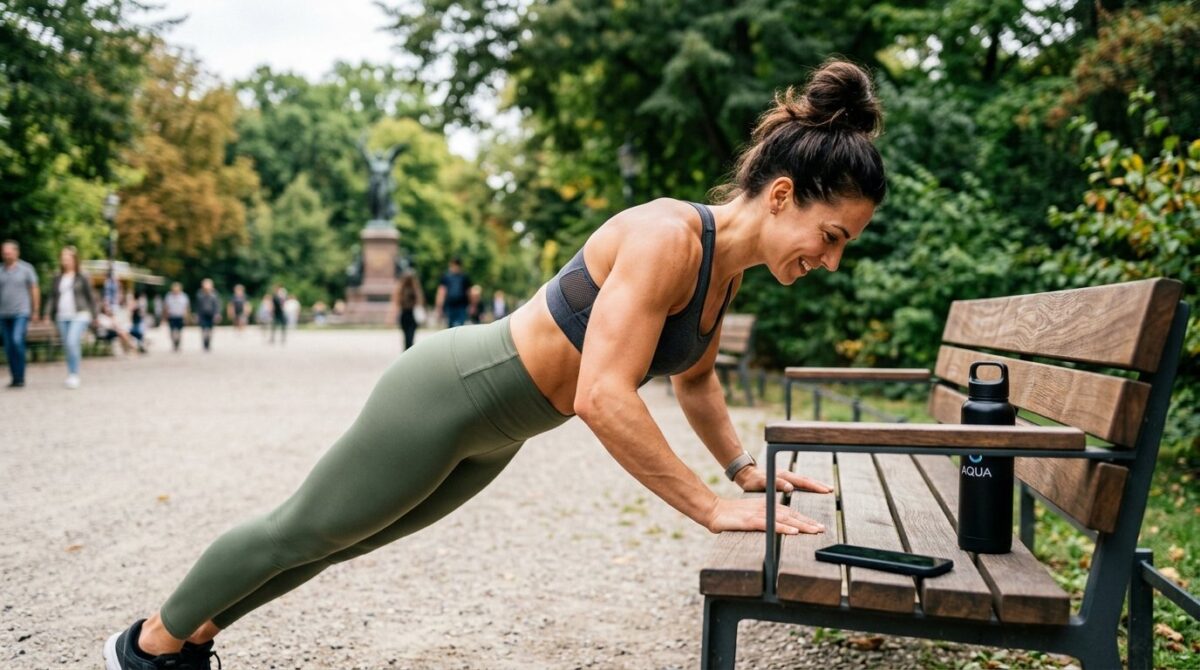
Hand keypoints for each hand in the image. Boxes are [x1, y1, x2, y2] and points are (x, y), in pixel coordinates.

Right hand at [704, 497, 825, 534]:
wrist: (713, 511)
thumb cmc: (731, 516)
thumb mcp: (751, 516)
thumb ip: (764, 520)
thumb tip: (777, 527)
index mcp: (767, 506)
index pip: (789, 512)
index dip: (804, 519)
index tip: (817, 525)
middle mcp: (765, 508)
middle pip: (791, 515)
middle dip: (808, 522)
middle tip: (822, 529)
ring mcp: (759, 514)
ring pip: (785, 519)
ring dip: (801, 525)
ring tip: (814, 530)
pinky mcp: (751, 520)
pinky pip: (771, 524)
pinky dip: (783, 528)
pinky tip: (794, 531)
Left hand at [734, 465, 833, 494]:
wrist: (746, 474)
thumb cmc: (753, 480)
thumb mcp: (763, 482)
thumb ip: (776, 484)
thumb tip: (791, 487)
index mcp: (784, 476)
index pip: (803, 481)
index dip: (815, 486)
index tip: (826, 490)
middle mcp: (787, 475)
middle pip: (806, 480)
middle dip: (819, 485)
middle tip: (831, 490)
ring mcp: (786, 476)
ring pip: (804, 480)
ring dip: (815, 484)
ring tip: (826, 488)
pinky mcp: (784, 479)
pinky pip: (799, 482)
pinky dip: (808, 485)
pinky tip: (811, 488)